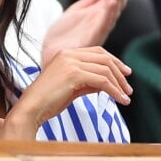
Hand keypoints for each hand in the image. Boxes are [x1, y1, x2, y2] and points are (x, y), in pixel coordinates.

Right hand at [3, 46, 132, 139]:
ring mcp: (70, 62)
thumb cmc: (48, 101)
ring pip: (105, 69)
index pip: (97, 52)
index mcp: (65, 54)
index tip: (126, 73)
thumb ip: (88, 82)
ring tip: (126, 98)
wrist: (32, 108)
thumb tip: (107, 84)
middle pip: (104, 58)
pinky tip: (120, 100)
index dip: (114, 61)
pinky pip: (102, 80)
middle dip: (120, 73)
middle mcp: (68, 54)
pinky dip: (114, 90)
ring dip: (119, 84)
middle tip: (128, 88)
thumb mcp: (71, 88)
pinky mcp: (74, 74)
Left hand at [41, 0, 131, 65]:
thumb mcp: (77, 10)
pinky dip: (107, 13)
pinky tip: (111, 1)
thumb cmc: (64, 37)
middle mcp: (101, 24)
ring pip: (111, 13)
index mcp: (99, 16)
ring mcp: (97, 32)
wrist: (50, 56)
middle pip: (116, 3)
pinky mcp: (90, 40)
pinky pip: (102, 26)